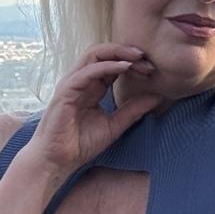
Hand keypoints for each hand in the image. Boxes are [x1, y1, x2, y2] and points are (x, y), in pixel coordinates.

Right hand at [23, 43, 164, 177]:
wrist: (57, 161)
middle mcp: (80, 81)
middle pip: (102, 53)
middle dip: (126, 52)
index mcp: (91, 87)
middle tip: (147, 59)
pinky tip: (124, 67)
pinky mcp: (66, 91)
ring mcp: (71, 84)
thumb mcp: (115, 125)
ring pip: (93, 55)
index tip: (151, 70)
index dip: (132, 62)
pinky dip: (107, 66)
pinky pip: (87, 71)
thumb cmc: (80, 144)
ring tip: (138, 57)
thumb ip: (133, 110)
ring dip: (118, 53)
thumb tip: (158, 97)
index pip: (111, 64)